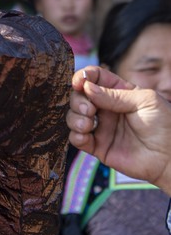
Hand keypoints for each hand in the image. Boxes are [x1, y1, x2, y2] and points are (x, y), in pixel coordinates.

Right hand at [69, 65, 170, 194]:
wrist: (170, 158)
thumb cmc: (165, 126)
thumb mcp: (145, 101)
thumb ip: (115, 95)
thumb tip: (86, 87)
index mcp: (119, 92)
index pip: (94, 78)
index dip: (83, 77)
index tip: (79, 83)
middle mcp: (106, 108)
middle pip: (79, 96)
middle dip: (78, 100)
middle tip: (89, 110)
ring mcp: (101, 127)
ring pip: (74, 116)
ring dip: (75, 118)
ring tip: (88, 124)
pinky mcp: (97, 146)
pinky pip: (76, 138)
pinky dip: (75, 135)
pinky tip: (86, 135)